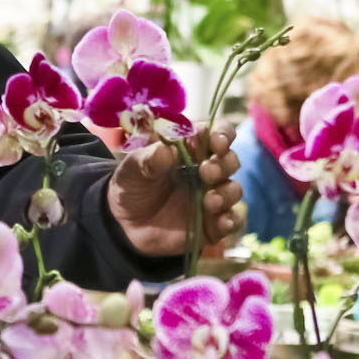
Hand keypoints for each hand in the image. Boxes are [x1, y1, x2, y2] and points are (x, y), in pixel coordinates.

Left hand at [107, 128, 245, 257]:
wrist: (125, 225)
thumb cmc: (132, 187)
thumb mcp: (131, 170)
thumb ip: (147, 159)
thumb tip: (166, 150)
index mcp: (191, 149)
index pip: (217, 133)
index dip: (223, 134)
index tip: (217, 142)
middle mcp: (207, 171)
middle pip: (230, 160)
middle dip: (224, 164)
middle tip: (206, 172)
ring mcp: (212, 197)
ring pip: (234, 190)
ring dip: (227, 193)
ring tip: (210, 200)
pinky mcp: (212, 224)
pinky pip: (232, 221)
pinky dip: (231, 220)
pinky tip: (221, 222)